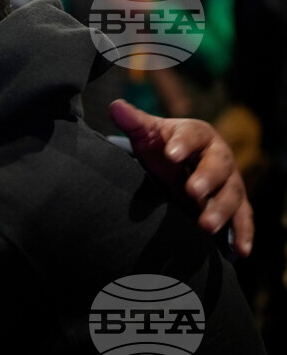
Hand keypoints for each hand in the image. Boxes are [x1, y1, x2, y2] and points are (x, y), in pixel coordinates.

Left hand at [110, 99, 253, 257]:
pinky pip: (243, 218)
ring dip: (221, 210)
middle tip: (191, 190)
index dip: (183, 143)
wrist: (181, 164)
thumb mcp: (148, 134)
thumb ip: (134, 122)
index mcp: (198, 134)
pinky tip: (240, 251)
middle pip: (219, 165)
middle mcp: (220, 157)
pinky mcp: (235, 205)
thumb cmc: (163, 147)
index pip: (193, 135)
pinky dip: (243, 234)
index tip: (170, 153)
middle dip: (207, 178)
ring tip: (205, 224)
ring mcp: (230, 182)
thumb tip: (114, 106)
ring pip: (232, 195)